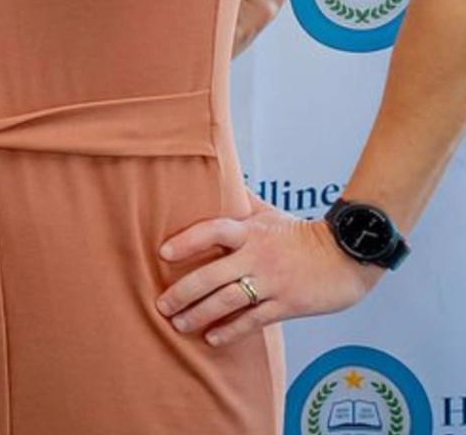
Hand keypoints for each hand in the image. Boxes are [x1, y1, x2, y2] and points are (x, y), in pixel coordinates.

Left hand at [155, 202, 380, 346]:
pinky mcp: (288, 305)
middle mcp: (258, 256)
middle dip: (183, 292)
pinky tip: (212, 339)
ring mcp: (273, 282)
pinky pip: (254, 320)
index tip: (163, 253)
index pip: (213, 231)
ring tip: (179, 324)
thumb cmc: (303, 234)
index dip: (187, 241)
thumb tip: (216, 172)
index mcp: (251, 231)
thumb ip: (242, 200)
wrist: (349, 255)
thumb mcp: (270, 213)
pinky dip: (231, 330)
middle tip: (161, 305)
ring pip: (229, 300)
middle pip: (213, 274)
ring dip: (200, 314)